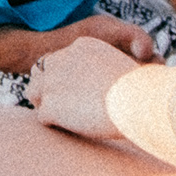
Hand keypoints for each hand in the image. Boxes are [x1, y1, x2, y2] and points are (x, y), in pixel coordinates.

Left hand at [18, 27, 159, 130]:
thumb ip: (103, 73)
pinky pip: (43, 117)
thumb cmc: (141, 89)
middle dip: (47, 88)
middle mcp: (61, 59)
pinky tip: (71, 130)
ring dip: (45, 105)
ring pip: (33, 92)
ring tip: (61, 119)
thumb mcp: (121, 68)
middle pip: (40, 72)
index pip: (57, 59)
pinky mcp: (50, 105)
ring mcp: (52, 82)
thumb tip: (102, 86)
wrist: (139, 100)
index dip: (60, 76)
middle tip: (62, 105)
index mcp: (80, 46)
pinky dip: (55, 125)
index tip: (71, 89)